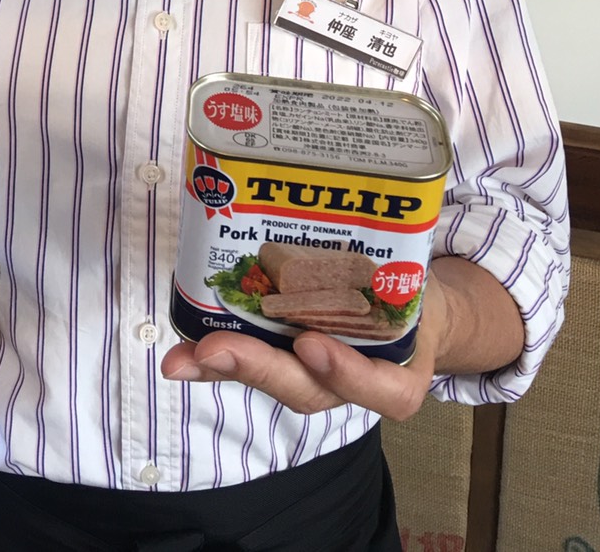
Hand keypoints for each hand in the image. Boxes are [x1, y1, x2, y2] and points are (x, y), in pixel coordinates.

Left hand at [160, 271, 446, 420]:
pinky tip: (186, 347)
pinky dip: (222, 355)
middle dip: (257, 367)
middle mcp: (350, 382)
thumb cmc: (410, 292)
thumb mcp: (418, 285)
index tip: (310, 344)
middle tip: (211, 351)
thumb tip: (381, 209)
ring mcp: (316, 373)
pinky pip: (256, 361)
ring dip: (224, 365)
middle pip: (307, 388)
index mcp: (398, 375)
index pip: (381, 389)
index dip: (344, 372)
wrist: (414, 304)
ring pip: (273, 378)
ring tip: (181, 357)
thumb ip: (403, 268)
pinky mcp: (288, 355)